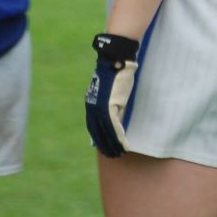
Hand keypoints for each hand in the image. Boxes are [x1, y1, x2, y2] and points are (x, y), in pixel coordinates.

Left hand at [85, 33, 139, 156]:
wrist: (116, 61)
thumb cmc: (116, 72)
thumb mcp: (111, 91)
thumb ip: (112, 104)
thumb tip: (116, 116)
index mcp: (91, 104)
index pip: (94, 126)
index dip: (99, 138)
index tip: (104, 147)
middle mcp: (93, 108)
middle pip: (98, 132)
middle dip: (105, 145)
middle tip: (112, 155)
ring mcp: (100, 108)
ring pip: (106, 132)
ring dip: (113, 145)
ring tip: (119, 153)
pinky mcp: (109, 107)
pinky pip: (114, 127)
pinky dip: (119, 138)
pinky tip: (124, 145)